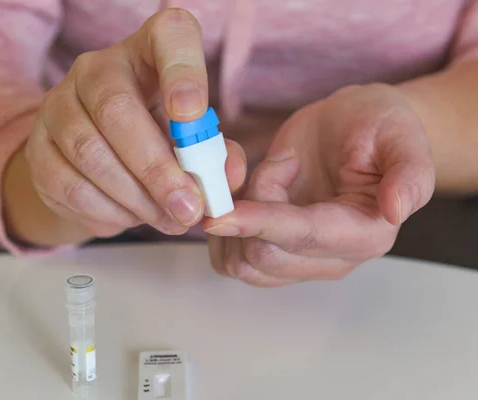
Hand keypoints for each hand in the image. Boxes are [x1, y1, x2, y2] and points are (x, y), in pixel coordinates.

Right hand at [19, 9, 245, 244]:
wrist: (97, 156)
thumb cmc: (156, 139)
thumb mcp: (191, 140)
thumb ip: (214, 155)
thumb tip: (225, 178)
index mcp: (147, 52)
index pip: (168, 36)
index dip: (182, 71)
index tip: (192, 113)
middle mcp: (94, 68)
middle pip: (116, 110)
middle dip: (156, 169)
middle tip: (188, 207)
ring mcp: (57, 105)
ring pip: (89, 154)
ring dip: (135, 198)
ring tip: (167, 219)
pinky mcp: (37, 148)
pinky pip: (68, 186)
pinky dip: (107, 211)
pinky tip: (131, 217)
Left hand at [204, 84, 434, 285]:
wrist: (354, 131)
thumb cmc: (377, 129)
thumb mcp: (400, 135)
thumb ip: (408, 172)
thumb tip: (396, 209)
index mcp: (365, 234)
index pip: (303, 237)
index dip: (261, 224)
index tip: (223, 212)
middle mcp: (329, 258)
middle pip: (262, 256)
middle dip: (250, 204)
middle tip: (279, 160)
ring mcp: (297, 260)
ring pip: (239, 263)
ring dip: (232, 217)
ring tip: (266, 174)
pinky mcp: (271, 252)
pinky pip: (229, 257)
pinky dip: (221, 228)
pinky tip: (242, 193)